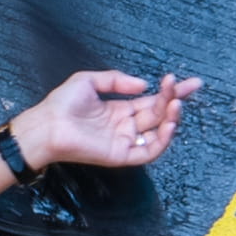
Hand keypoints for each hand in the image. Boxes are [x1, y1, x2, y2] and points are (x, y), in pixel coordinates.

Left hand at [14, 67, 196, 177]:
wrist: (48, 125)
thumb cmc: (62, 104)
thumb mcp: (90, 81)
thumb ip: (117, 80)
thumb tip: (143, 85)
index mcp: (119, 110)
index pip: (151, 101)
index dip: (170, 92)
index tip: (187, 81)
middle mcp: (126, 126)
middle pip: (158, 114)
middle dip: (175, 100)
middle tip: (187, 86)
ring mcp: (125, 141)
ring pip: (158, 133)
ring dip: (171, 118)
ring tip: (177, 102)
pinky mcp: (122, 155)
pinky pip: (149, 151)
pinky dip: (162, 140)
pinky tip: (168, 123)